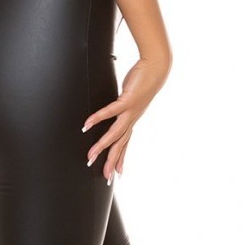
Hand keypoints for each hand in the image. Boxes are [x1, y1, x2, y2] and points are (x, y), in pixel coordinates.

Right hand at [82, 54, 170, 183]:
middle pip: (120, 145)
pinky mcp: (127, 100)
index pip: (125, 144)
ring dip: (102, 146)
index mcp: (132, 119)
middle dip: (111, 161)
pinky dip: (98, 118)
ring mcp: (130, 111)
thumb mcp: (131, 97)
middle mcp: (132, 118)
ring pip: (115, 134)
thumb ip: (121, 105)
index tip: (116, 174)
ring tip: (91, 155)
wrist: (156, 67)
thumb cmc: (143, 79)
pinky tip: (87, 124)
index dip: (120, 159)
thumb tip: (113, 108)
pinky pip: (110, 112)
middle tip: (104, 176)